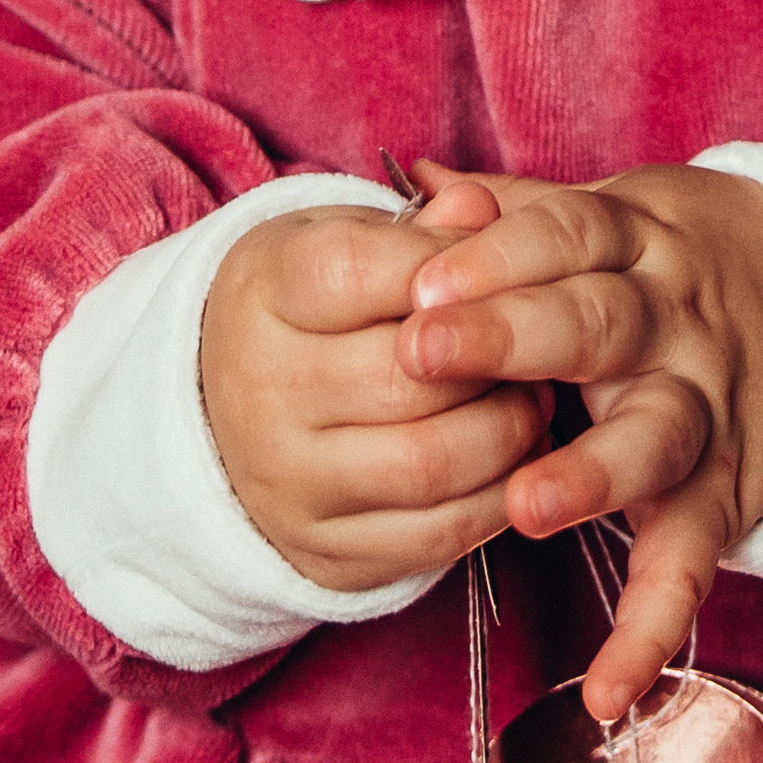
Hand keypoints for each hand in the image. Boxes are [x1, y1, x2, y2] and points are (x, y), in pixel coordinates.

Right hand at [199, 186, 551, 593]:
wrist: (223, 412)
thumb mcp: (345, 241)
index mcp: (264, 293)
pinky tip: (514, 459)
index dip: (446, 263)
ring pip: (430, 464)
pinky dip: (497, 499)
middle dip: (497, 357)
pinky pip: (436, 537)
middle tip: (539, 339)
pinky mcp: (326, 551)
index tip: (490, 266)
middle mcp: (264, 391)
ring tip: (532, 397)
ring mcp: (289, 482)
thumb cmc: (313, 309)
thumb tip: (479, 210)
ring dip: (509, 431)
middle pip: (407, 375)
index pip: (359, 272)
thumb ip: (419, 226)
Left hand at [392, 161, 762, 721]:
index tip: (421, 281)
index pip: (567, 235)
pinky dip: (653, 630)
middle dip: (511, 337)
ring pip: (655, 437)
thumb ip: (515, 212)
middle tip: (421, 355)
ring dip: (592, 473)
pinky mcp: (727, 495)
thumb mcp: (611, 216)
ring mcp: (705, 411)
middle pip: (597, 324)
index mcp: (635, 244)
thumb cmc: (668, 265)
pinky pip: (692, 564)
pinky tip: (606, 694)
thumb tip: (419, 189)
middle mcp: (673, 324)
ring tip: (526, 504)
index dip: (497, 255)